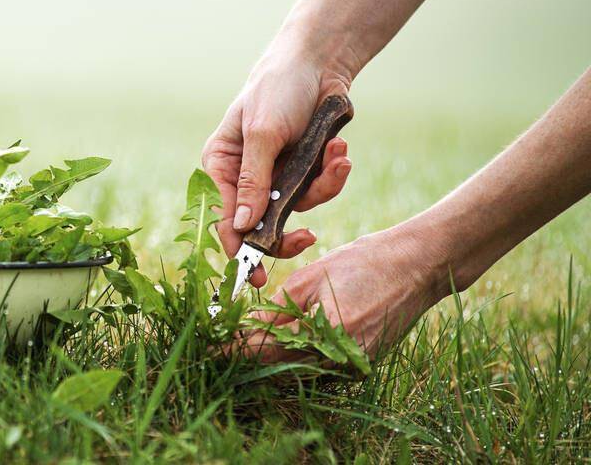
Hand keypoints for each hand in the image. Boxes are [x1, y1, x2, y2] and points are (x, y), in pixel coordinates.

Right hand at [202, 50, 353, 285]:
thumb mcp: (263, 134)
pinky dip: (334, 174)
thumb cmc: (278, 89)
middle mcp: (245, 177)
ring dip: (322, 186)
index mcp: (221, 166)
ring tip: (338, 156)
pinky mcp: (304, 172)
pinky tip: (341, 151)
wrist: (320, 63)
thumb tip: (243, 227)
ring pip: (296, 210)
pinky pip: (319, 191)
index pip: (225, 217)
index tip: (253, 275)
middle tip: (307, 242)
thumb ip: (254, 182)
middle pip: (259, 225)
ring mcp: (276, 177)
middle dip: (287, 232)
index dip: (238, 247)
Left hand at [228, 226, 440, 361]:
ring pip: (299, 366)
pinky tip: (281, 340)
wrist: (418, 266)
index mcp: (326, 335)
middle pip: (281, 365)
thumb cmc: (365, 263)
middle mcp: (340, 359)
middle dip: (251, 354)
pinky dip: (297, 353)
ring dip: (273, 355)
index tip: (211, 347)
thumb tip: (249, 326)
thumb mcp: (312, 278)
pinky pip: (319, 362)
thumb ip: (278, 308)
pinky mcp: (360, 362)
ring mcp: (353, 365)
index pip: (267, 349)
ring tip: (244, 340)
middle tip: (222, 343)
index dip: (236, 349)